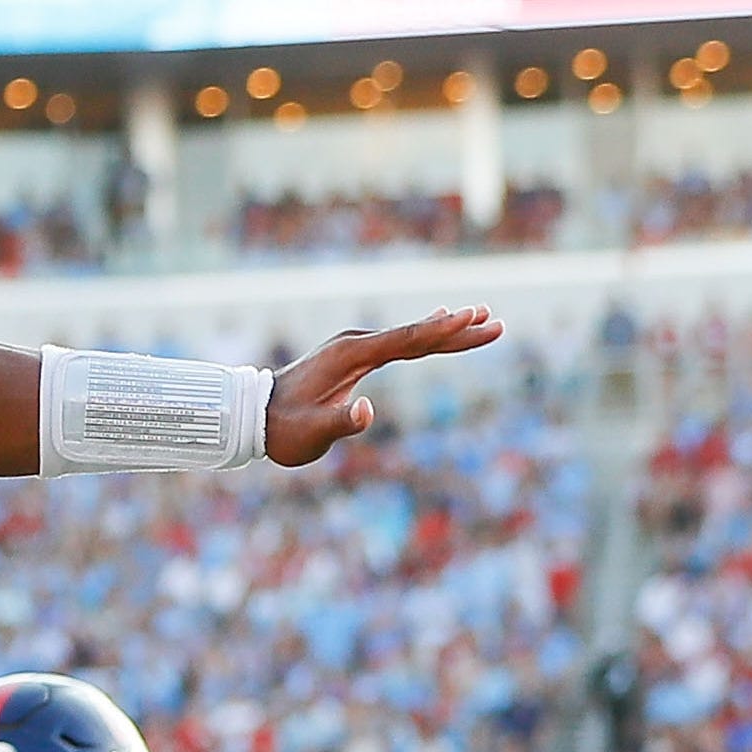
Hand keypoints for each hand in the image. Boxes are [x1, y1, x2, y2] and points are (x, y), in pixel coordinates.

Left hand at [264, 308, 502, 466]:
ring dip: (447, 330)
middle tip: (495, 320)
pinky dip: (425, 337)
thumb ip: (341, 423)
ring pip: (411, 336)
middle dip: (457, 329)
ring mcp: (356, 347)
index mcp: (352, 355)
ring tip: (483, 319)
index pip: (406, 340)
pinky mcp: (354, 356)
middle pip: (416, 334)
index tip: (471, 317)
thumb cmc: (285, 429)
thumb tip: (368, 412)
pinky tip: (442, 326)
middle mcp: (356, 343)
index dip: (440, 330)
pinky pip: (399, 343)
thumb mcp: (313, 433)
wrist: (256, 416)